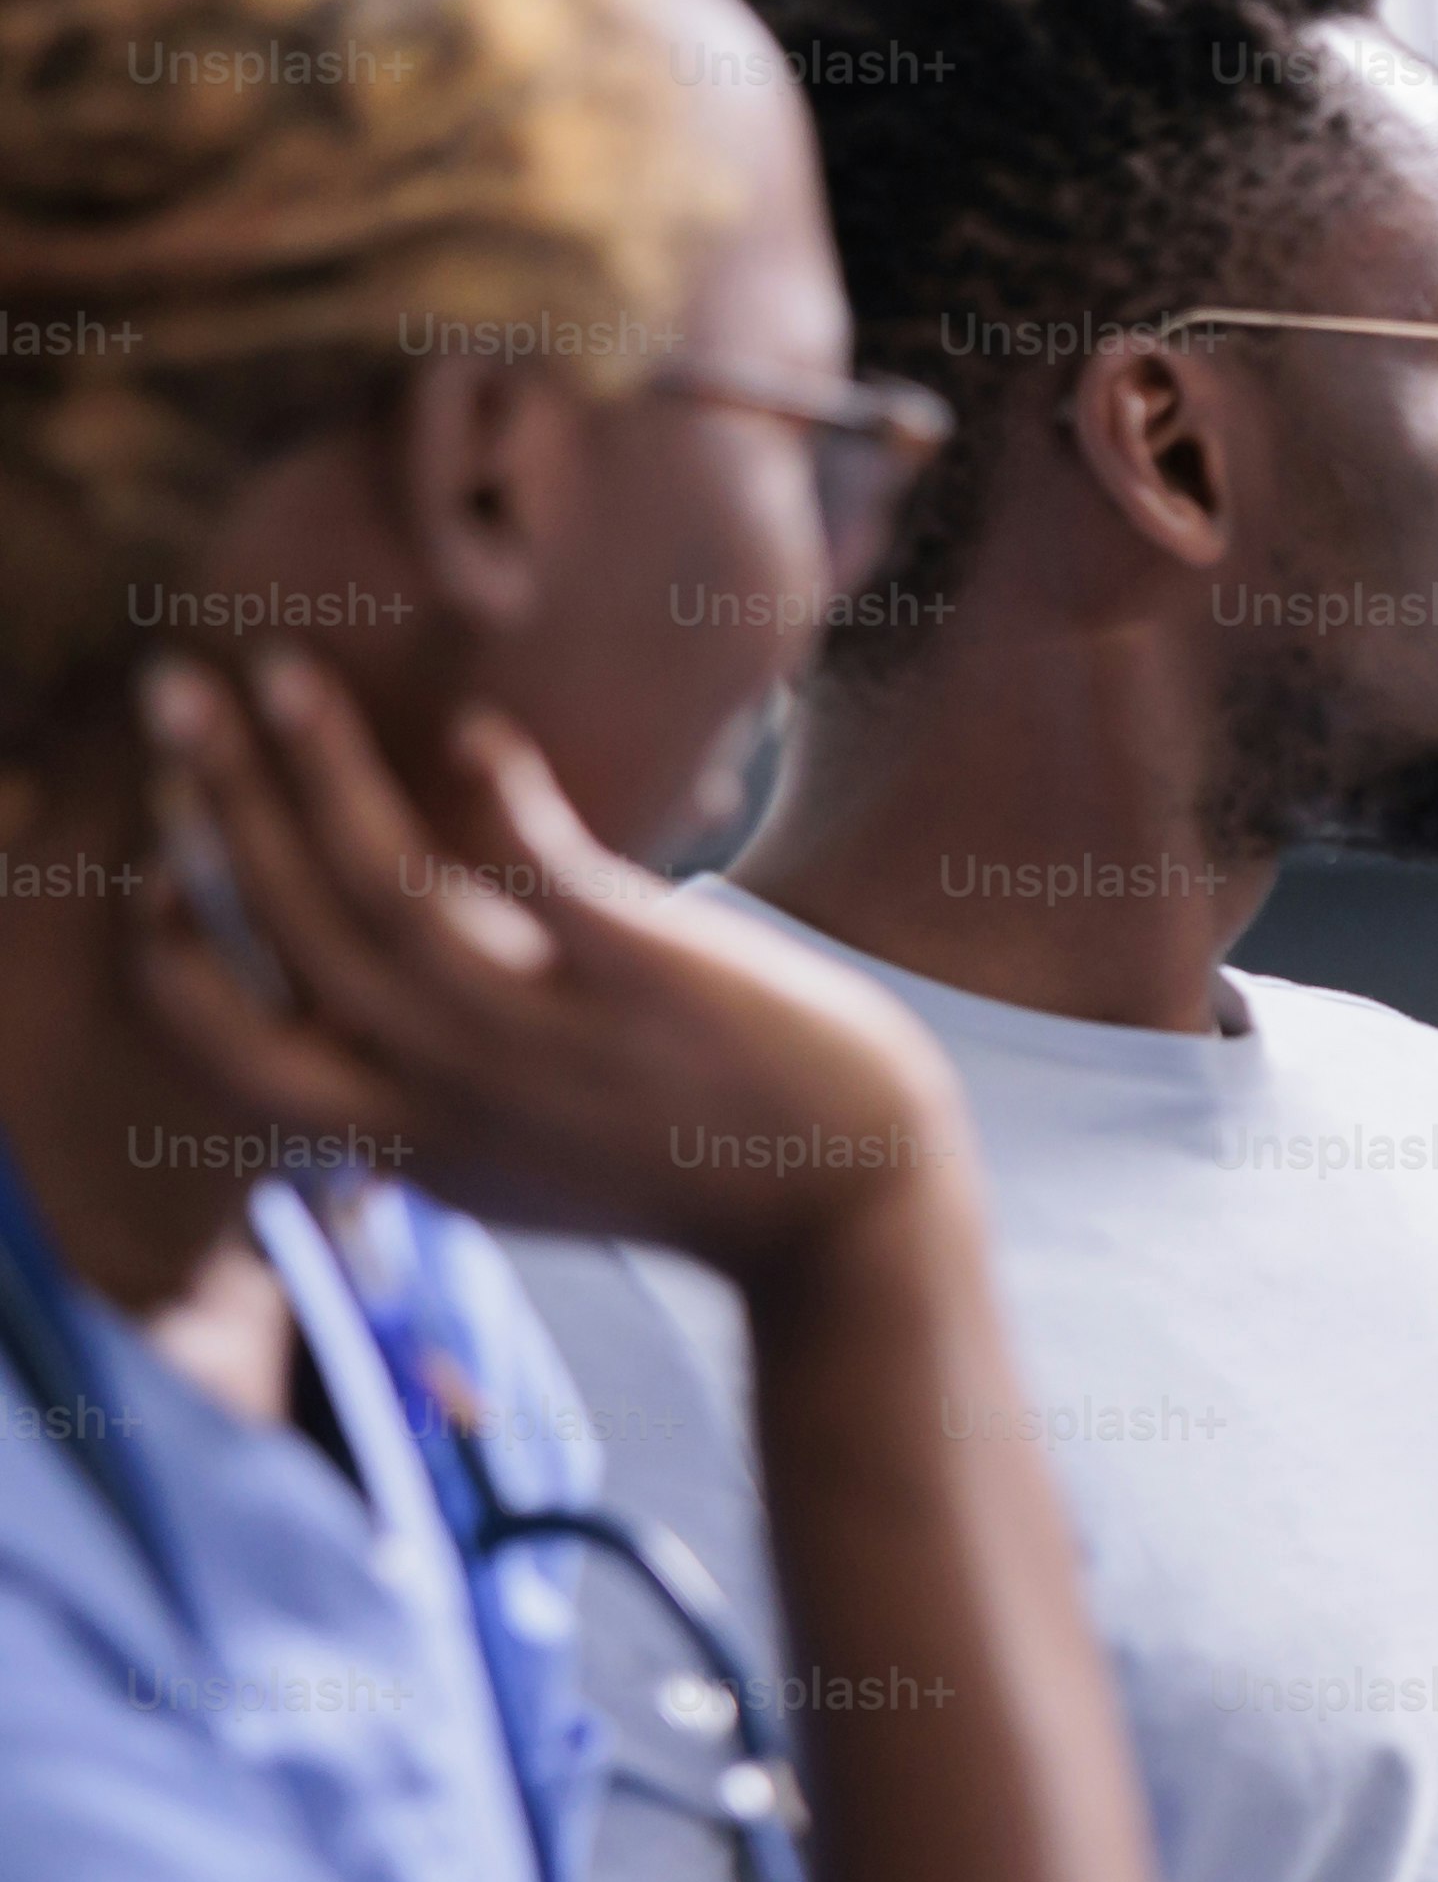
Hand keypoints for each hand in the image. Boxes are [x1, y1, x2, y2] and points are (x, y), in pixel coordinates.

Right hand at [128, 651, 965, 1291]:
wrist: (851, 1210)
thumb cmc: (689, 1161)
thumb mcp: (519, 1156)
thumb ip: (427, 1101)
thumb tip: (356, 1030)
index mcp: (408, 1140)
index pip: (231, 1048)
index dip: (170, 950)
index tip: (142, 857)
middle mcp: (454, 1095)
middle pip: (288, 932)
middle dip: (211, 803)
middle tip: (172, 688)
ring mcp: (548, 1044)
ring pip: (386, 890)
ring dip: (321, 771)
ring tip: (280, 671)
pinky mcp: (650, 992)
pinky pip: (547, 882)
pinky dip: (497, 801)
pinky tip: (476, 732)